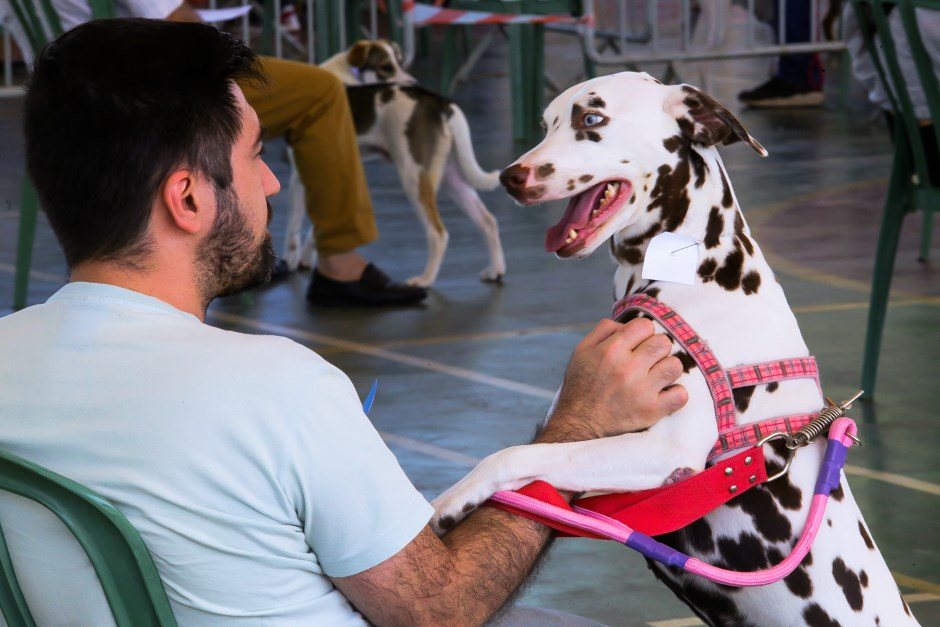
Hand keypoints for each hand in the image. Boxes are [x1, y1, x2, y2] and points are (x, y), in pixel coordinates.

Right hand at [540, 318, 686, 442]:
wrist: (578, 424)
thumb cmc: (581, 385)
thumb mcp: (582, 350)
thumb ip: (604, 330)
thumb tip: (629, 324)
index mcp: (610, 350)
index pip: (645, 325)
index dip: (643, 333)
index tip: (637, 345)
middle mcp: (627, 368)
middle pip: (663, 343)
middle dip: (657, 349)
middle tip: (647, 361)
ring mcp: (641, 391)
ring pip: (675, 366)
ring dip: (667, 369)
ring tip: (655, 376)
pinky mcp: (651, 412)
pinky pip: (680, 395)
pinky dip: (675, 394)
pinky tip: (662, 394)